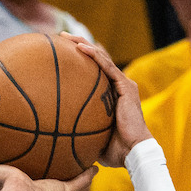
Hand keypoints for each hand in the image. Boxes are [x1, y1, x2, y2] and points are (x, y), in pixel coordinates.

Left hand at [60, 35, 150, 167]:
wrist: (133, 153)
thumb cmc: (113, 151)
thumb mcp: (91, 137)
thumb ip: (79, 130)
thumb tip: (57, 136)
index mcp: (111, 97)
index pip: (94, 73)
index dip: (79, 62)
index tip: (61, 56)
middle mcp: (118, 87)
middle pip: (97, 61)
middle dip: (78, 47)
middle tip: (60, 40)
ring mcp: (123, 85)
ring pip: (101, 58)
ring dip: (83, 45)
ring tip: (66, 37)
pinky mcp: (126, 87)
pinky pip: (107, 67)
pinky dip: (94, 56)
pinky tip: (79, 48)